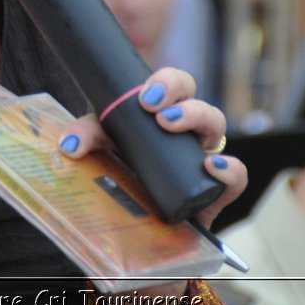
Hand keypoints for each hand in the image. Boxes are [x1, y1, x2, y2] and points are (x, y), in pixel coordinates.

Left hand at [54, 69, 245, 304]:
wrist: (141, 222)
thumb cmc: (127, 169)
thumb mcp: (105, 147)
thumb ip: (87, 137)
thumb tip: (68, 145)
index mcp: (165, 111)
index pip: (176, 84)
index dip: (166, 82)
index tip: (144, 97)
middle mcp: (190, 130)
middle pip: (197, 99)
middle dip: (180, 97)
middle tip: (155, 110)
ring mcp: (205, 157)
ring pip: (217, 127)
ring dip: (199, 119)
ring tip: (173, 127)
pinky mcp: (218, 191)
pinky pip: (237, 175)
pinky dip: (231, 169)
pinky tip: (212, 167)